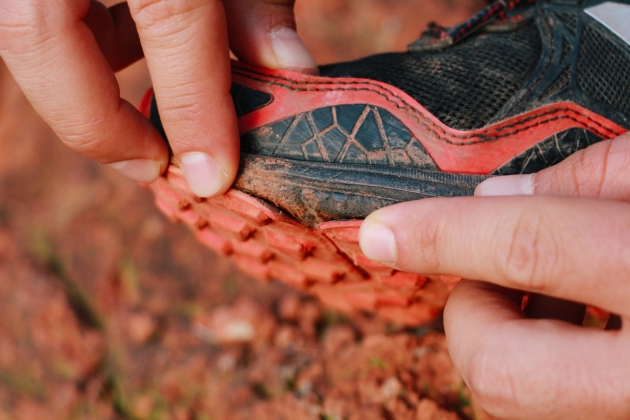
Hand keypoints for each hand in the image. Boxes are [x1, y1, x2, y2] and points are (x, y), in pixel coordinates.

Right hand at [0, 0, 315, 195]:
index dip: (193, 101)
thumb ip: (258, 1)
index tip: (213, 175)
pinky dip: (80, 42)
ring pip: (28, 28)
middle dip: (93, 118)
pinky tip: (125, 50)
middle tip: (150, 164)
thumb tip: (293, 71)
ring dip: (82, 80)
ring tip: (142, 117)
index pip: (169, 14)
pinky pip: (36, 12)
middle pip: (37, 34)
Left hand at [359, 133, 629, 418]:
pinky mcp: (625, 414)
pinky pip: (555, 402)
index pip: (527, 249)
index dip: (442, 233)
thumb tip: (495, 193)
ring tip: (545, 287)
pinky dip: (538, 359)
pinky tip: (572, 318)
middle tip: (489, 268)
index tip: (382, 231)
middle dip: (467, 314)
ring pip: (519, 400)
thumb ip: (590, 178)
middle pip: (502, 369)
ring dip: (502, 336)